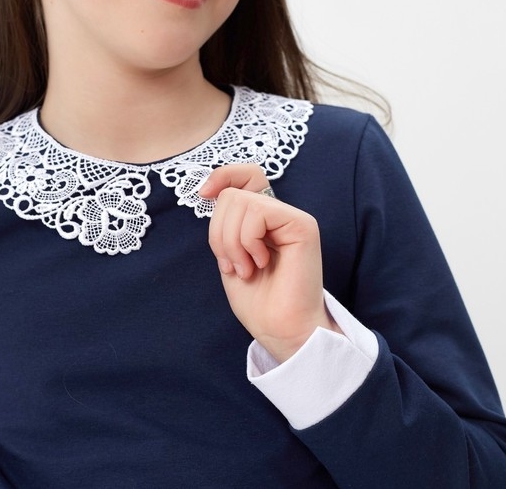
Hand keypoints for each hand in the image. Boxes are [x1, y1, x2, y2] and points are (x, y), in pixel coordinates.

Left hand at [199, 164, 339, 361]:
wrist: (279, 330)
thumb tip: (210, 192)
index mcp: (262, 219)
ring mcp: (292, 218)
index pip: (246, 175)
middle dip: (219, 232)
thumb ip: (225, 223)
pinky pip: (258, 213)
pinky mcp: (302, 225)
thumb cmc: (257, 299)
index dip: (222, 176)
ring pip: (240, 202)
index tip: (203, 195)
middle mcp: (279, 214)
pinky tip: (260, 262)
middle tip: (232, 264)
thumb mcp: (228, 254)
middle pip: (233, 193)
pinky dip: (247, 241)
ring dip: (231, 242)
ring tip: (246, 268)